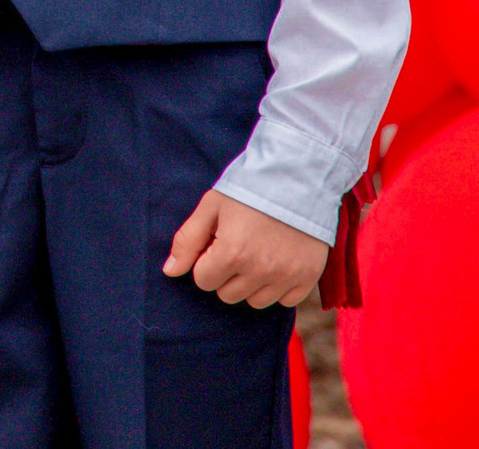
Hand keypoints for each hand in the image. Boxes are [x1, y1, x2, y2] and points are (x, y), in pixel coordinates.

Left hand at [164, 189, 329, 309]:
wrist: (298, 177)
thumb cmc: (249, 189)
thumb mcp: (211, 206)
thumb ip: (188, 241)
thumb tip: (170, 271)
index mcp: (231, 253)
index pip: (203, 280)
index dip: (207, 260)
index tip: (218, 242)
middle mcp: (259, 270)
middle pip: (227, 295)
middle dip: (226, 273)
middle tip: (238, 245)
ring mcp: (286, 276)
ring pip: (255, 302)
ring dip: (251, 283)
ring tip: (257, 253)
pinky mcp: (307, 277)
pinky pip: (285, 301)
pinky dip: (279, 287)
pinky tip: (278, 261)